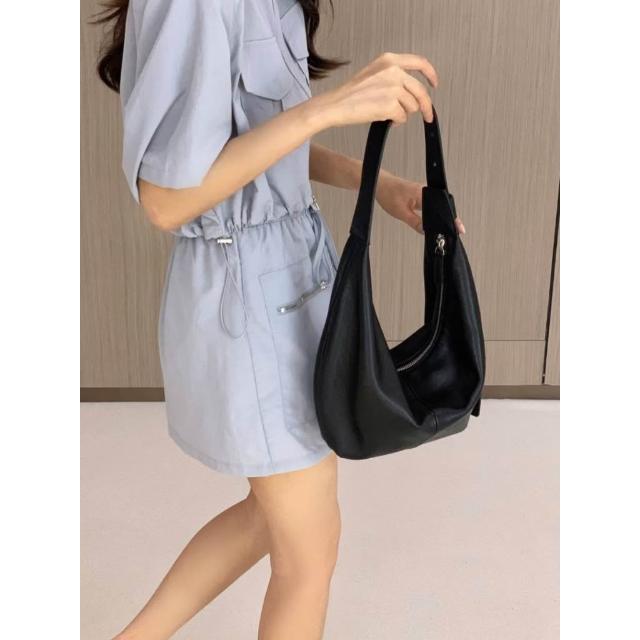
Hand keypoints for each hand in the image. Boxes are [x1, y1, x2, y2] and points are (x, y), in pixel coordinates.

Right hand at [313, 52, 437, 127]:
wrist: (335, 105)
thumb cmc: (350, 95)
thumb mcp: (373, 74)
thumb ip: (393, 75)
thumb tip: (411, 91)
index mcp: (389, 60)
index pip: (419, 63)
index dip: (430, 75)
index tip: (434, 84)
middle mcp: (393, 71)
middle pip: (421, 91)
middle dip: (426, 106)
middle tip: (427, 116)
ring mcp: (393, 88)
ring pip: (412, 106)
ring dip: (403, 113)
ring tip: (387, 113)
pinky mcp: (391, 104)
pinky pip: (403, 118)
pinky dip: (395, 122)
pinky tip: (384, 118)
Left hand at [375, 171, 465, 234]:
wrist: (380, 184)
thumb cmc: (388, 194)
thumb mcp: (401, 213)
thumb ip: (415, 222)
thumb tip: (427, 231)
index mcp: (424, 194)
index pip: (443, 209)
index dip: (452, 220)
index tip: (459, 229)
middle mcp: (426, 191)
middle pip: (443, 207)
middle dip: (448, 219)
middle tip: (452, 231)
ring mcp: (423, 192)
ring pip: (437, 206)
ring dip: (440, 216)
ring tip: (443, 227)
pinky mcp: (419, 193)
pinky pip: (430, 204)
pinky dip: (432, 212)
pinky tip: (431, 219)